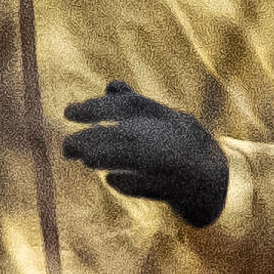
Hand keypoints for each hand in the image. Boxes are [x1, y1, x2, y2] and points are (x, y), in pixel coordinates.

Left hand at [59, 78, 230, 227]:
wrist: (207, 176)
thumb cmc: (176, 141)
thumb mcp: (159, 116)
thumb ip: (133, 103)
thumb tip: (111, 85)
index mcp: (161, 116)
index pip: (124, 106)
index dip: (94, 108)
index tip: (67, 113)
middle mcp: (164, 138)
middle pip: (122, 135)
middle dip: (91, 140)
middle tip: (67, 147)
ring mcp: (167, 165)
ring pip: (130, 159)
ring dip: (103, 158)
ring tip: (84, 159)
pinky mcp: (168, 188)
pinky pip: (141, 184)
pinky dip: (125, 182)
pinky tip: (112, 178)